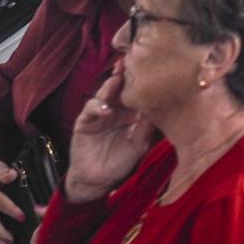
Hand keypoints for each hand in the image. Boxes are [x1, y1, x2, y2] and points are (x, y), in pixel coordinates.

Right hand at [63, 67, 154, 204]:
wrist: (98, 181)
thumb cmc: (119, 162)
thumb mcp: (138, 145)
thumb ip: (146, 129)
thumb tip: (160, 110)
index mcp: (127, 113)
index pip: (132, 93)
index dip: (137, 82)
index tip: (147, 69)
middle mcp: (112, 110)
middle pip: (116, 89)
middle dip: (121, 75)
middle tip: (127, 62)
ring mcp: (97, 115)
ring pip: (102, 95)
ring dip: (109, 87)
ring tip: (116, 80)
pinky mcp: (83, 123)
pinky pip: (89, 110)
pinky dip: (97, 108)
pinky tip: (106, 110)